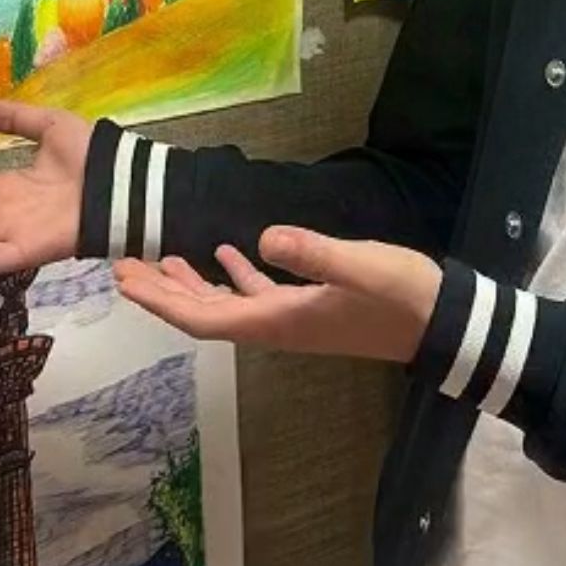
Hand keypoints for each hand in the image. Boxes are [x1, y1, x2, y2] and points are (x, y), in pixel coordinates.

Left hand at [113, 227, 442, 363]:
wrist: (442, 324)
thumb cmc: (402, 296)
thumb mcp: (360, 268)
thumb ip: (313, 254)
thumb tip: (260, 238)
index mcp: (280, 322)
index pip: (204, 318)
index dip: (162, 301)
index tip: (125, 280)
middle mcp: (278, 327)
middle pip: (204, 315)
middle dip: (163, 293)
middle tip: (123, 266)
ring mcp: (294, 319)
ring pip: (227, 306)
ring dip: (192, 285)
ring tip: (159, 259)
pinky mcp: (311, 307)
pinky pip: (257, 295)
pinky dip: (234, 276)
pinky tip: (227, 252)